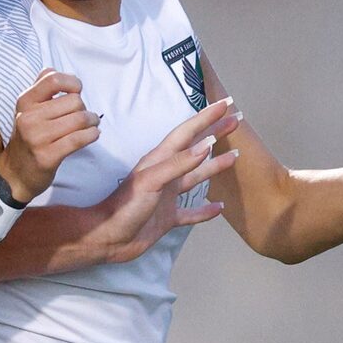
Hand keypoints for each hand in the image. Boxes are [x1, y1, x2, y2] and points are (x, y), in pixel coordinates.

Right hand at [0, 69, 101, 199]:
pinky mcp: (47, 156)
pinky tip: (92, 135)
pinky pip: (78, 139)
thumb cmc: (28, 138)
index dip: (72, 82)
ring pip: (79, 119)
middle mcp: (29, 117)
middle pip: (74, 101)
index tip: (77, 91)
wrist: (15, 174)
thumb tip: (52, 69)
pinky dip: (91, 135)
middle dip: (84, 109)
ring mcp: (37, 137)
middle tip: (83, 117)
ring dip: (92, 122)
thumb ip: (40, 88)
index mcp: (25, 102)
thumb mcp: (27, 110)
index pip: (53, 79)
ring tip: (91, 125)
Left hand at [82, 98, 239, 263]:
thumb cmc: (124, 207)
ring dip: (215, 166)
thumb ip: (179, 163)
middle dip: (215, 134)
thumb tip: (206, 145)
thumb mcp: (151, 180)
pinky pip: (192, 212)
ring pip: (197, 177)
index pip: (187, 132)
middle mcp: (166, 174)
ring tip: (234, 157)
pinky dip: (206, 210)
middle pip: (196, 149)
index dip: (206, 117)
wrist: (107, 238)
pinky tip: (219, 207)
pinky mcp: (167, 217)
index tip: (225, 104)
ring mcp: (167, 196)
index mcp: (160, 160)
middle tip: (235, 121)